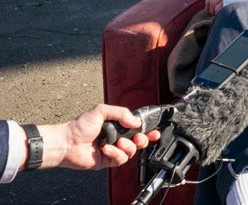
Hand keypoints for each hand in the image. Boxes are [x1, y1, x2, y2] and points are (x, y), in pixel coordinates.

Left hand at [41, 104, 160, 170]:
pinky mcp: (108, 161)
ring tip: (117, 143)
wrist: (67, 143)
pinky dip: (116, 154)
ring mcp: (114, 149)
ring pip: (132, 151)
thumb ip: (122, 113)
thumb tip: (136, 122)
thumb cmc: (79, 126)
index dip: (148, 129)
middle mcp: (118, 137)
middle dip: (143, 139)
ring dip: (127, 146)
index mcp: (118, 125)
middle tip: (138, 137)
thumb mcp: (102, 111)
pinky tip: (106, 149)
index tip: (154, 131)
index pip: (138, 127)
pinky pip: (121, 159)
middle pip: (140, 141)